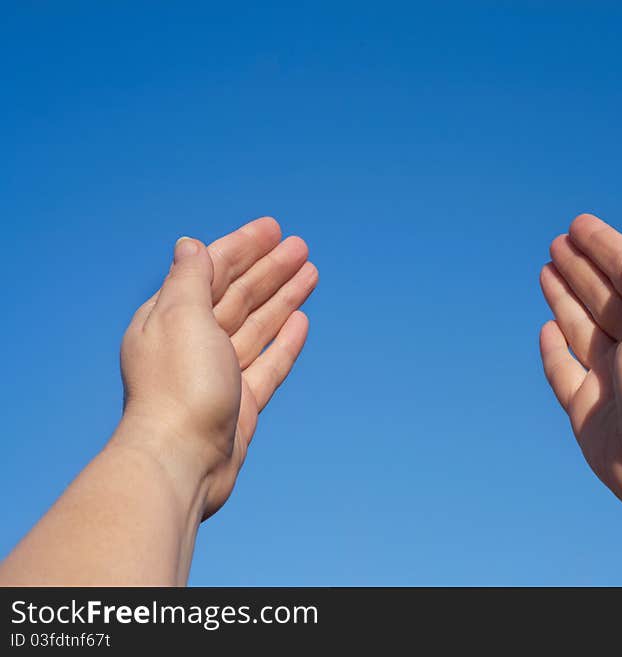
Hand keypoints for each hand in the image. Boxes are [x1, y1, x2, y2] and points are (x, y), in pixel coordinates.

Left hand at [118, 217, 317, 516]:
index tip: (272, 229)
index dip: (243, 247)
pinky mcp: (241, 402)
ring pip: (256, 325)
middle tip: (301, 247)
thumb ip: (191, 279)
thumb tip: (190, 245)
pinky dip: (284, 340)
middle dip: (269, 269)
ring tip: (310, 273)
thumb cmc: (178, 388)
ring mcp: (218, 374)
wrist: (182, 461)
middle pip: (238, 295)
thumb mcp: (181, 318)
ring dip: (282, 297)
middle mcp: (193, 343)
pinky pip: (267, 362)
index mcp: (169, 319)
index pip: (212, 271)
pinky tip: (301, 320)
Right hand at [539, 214, 621, 517]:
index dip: (606, 247)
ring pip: (584, 329)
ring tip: (547, 270)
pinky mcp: (590, 410)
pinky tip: (546, 327)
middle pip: (605, 298)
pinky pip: (567, 372)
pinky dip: (556, 349)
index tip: (579, 224)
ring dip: (566, 298)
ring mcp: (614, 380)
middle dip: (582, 268)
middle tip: (557, 242)